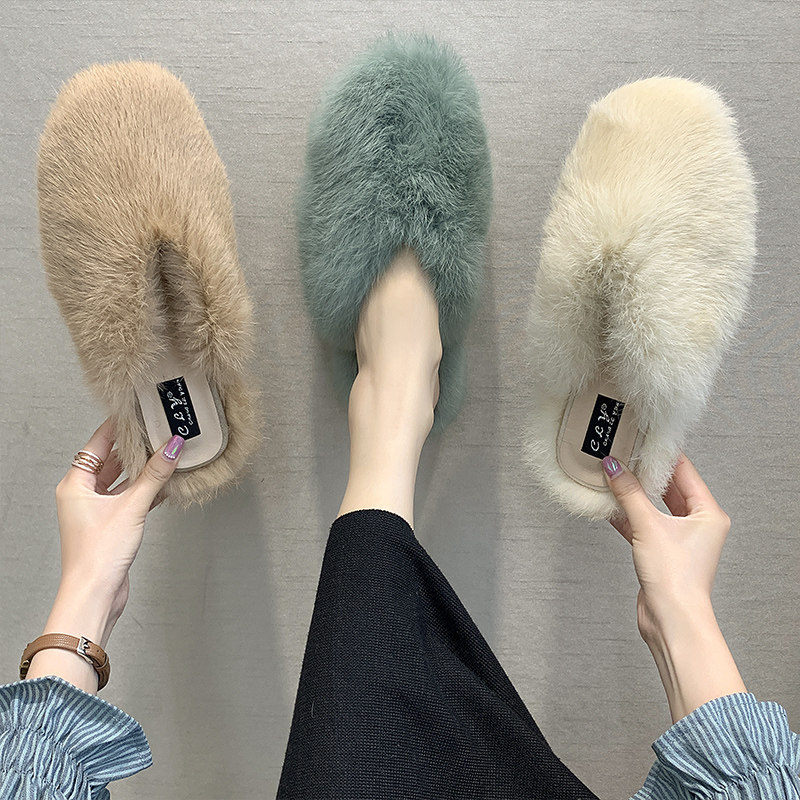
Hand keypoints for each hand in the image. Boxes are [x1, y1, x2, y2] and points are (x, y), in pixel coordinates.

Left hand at [55, 418, 183, 621]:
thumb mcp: (131, 507)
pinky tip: (165, 484)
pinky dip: (146, 490)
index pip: (98, 443)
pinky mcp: (111, 523)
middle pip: (111, 460)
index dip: (118, 427)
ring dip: (143, 470)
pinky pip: (130, 497)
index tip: (137, 412)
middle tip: (158, 431)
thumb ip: (154, 475)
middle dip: (136, 448)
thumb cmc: (97, 555)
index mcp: (75, 484)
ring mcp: (96, 509)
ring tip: (166, 455)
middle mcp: (83, 494)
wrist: (95, 593)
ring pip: (123, 479)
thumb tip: (171, 448)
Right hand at [603, 452, 729, 639]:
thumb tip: (614, 467)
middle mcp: (697, 524)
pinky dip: (627, 515)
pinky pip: (643, 524)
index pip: (684, 472)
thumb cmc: (676, 579)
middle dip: (644, 473)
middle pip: (668, 488)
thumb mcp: (648, 526)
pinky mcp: (661, 551)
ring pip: (653, 506)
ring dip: (633, 495)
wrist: (671, 619)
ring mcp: (679, 538)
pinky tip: (609, 505)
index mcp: (708, 513)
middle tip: (624, 455)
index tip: (642, 440)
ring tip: (612, 477)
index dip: (662, 455)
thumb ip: (628, 494)